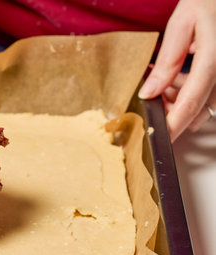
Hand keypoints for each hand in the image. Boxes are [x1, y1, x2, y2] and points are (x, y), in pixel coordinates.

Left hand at [138, 0, 215, 141]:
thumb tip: (149, 92)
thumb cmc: (208, 2)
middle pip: (198, 107)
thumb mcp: (182, 24)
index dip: (174, 124)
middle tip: (153, 96)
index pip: (191, 102)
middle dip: (172, 109)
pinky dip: (191, 91)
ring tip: (165, 81)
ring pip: (205, 103)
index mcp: (214, 58)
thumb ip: (167, 61)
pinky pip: (210, 93)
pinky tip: (179, 77)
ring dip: (181, 100)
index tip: (160, 137)